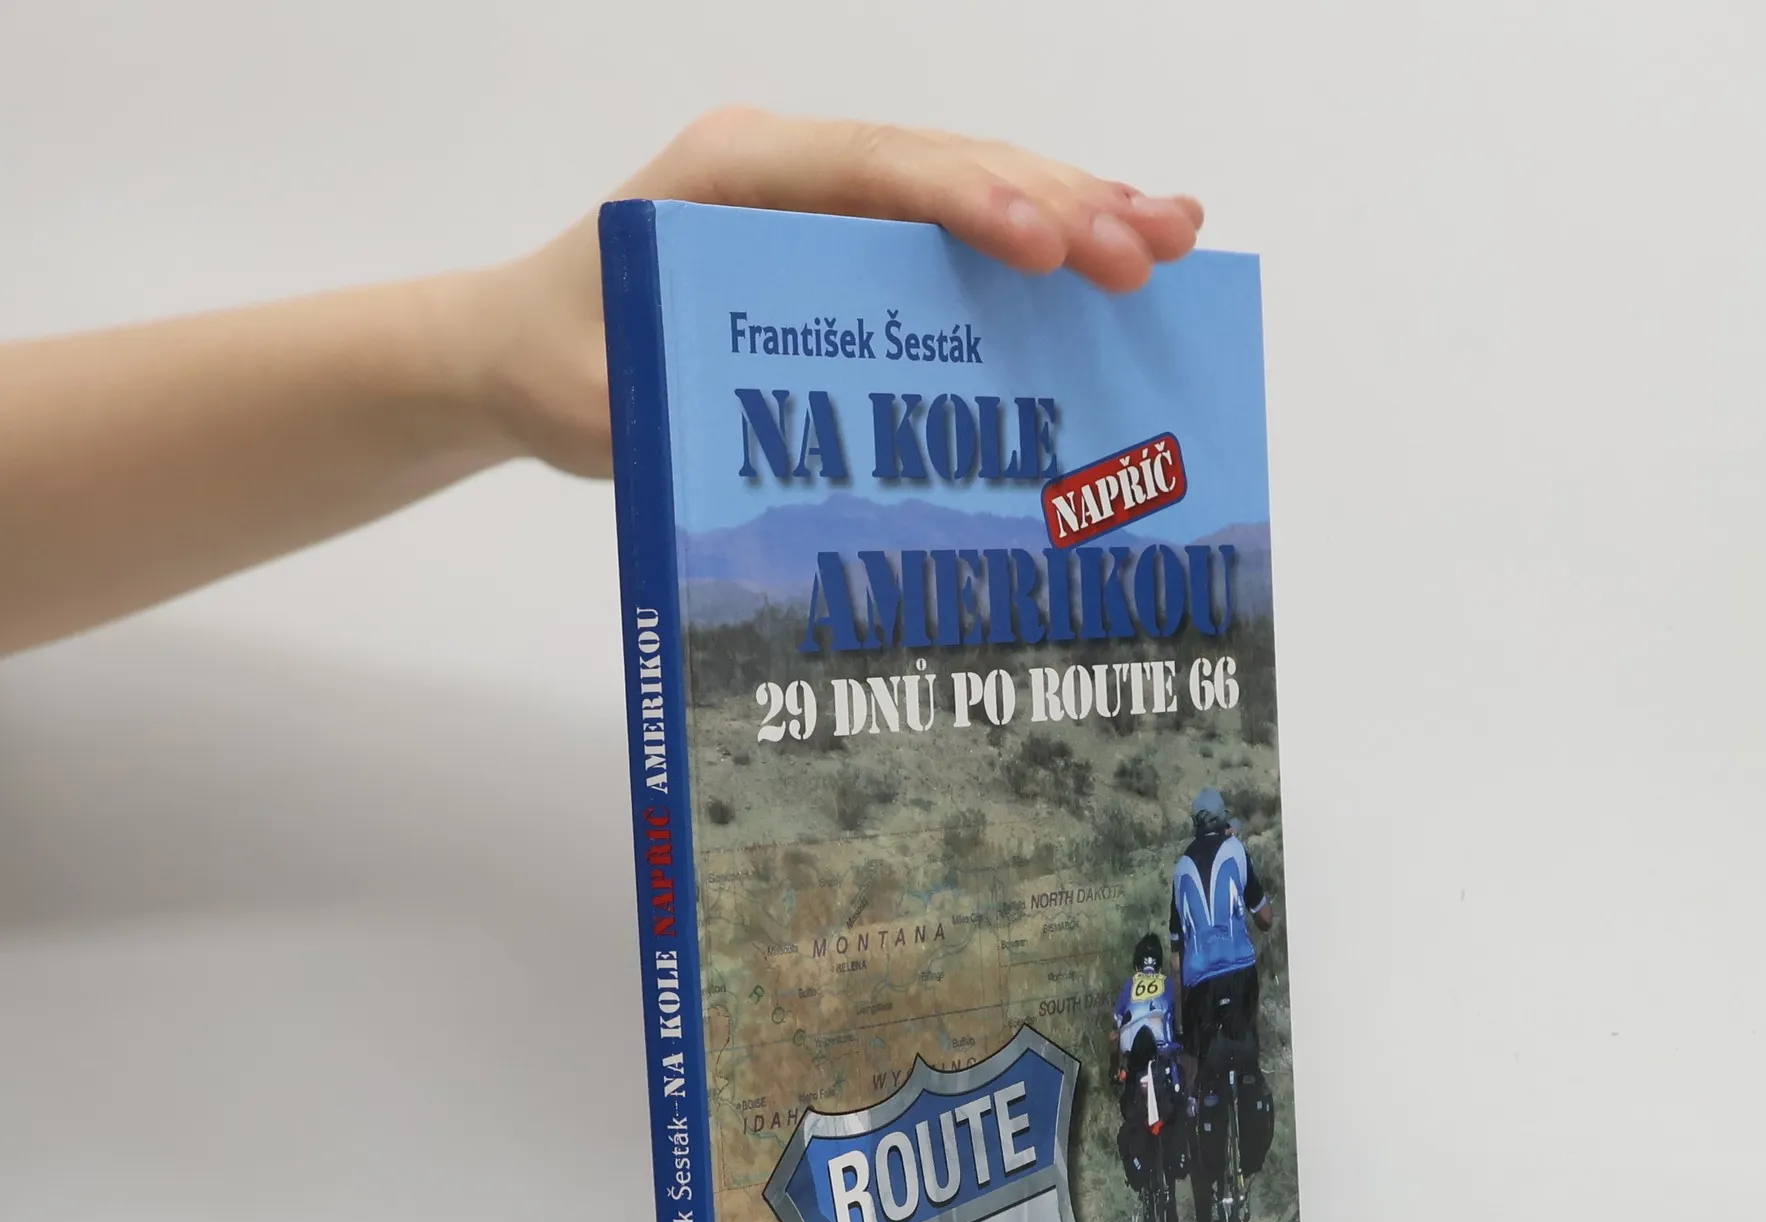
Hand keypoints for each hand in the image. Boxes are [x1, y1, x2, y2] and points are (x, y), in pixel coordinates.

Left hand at [474, 107, 1205, 478]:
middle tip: (1154, 251)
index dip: (969, 201)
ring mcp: (826, 199)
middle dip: (1056, 203)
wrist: (520, 346)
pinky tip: (1111, 255)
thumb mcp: (598, 396)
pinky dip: (1034, 242)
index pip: (870, 170)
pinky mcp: (848, 241)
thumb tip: (788, 439)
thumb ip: (675, 406)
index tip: (1047, 245)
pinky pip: (954, 230)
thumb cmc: (555, 360)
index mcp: (731, 176)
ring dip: (1072, 210)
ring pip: (968, 186)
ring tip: (1172, 235)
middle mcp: (791, 168)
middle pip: (945, 166)